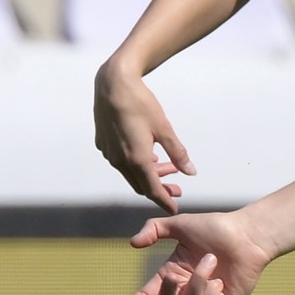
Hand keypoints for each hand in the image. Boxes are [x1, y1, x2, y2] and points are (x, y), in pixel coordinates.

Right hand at [94, 58, 194, 212]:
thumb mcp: (164, 128)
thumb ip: (178, 153)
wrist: (113, 85)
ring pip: (131, 173)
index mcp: (136, 159)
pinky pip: (122, 162)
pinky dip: (137, 164)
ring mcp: (109, 153)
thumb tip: (190, 172)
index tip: (175, 209)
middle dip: (160, 189)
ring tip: (168, 169)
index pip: (152, 190)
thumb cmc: (141, 104)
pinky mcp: (103, 144)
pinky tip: (149, 155)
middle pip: (141, 184)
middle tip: (177, 189)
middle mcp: (119, 161)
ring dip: (149, 174)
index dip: (164, 201)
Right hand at [120, 211, 273, 294]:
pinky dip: (211, 290)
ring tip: (212, 259)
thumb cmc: (216, 227)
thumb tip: (133, 243)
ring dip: (199, 279)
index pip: (152, 292)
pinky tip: (221, 278)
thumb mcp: (181, 224)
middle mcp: (189, 287)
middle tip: (173, 276)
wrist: (247, 233)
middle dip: (168, 291)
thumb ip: (155, 229)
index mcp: (175, 272)